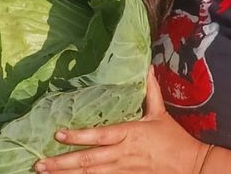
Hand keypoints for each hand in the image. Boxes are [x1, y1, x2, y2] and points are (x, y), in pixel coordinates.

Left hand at [32, 66, 205, 173]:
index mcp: (130, 133)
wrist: (191, 166)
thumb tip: (147, 66)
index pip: (100, 135)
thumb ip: (151, 90)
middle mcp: (123, 154)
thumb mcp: (161, 113)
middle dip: (61, 163)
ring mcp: (123, 170)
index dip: (79, 136)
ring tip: (44, 172)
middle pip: (88, 160)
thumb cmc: (174, 139)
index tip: (58, 134)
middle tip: (38, 163)